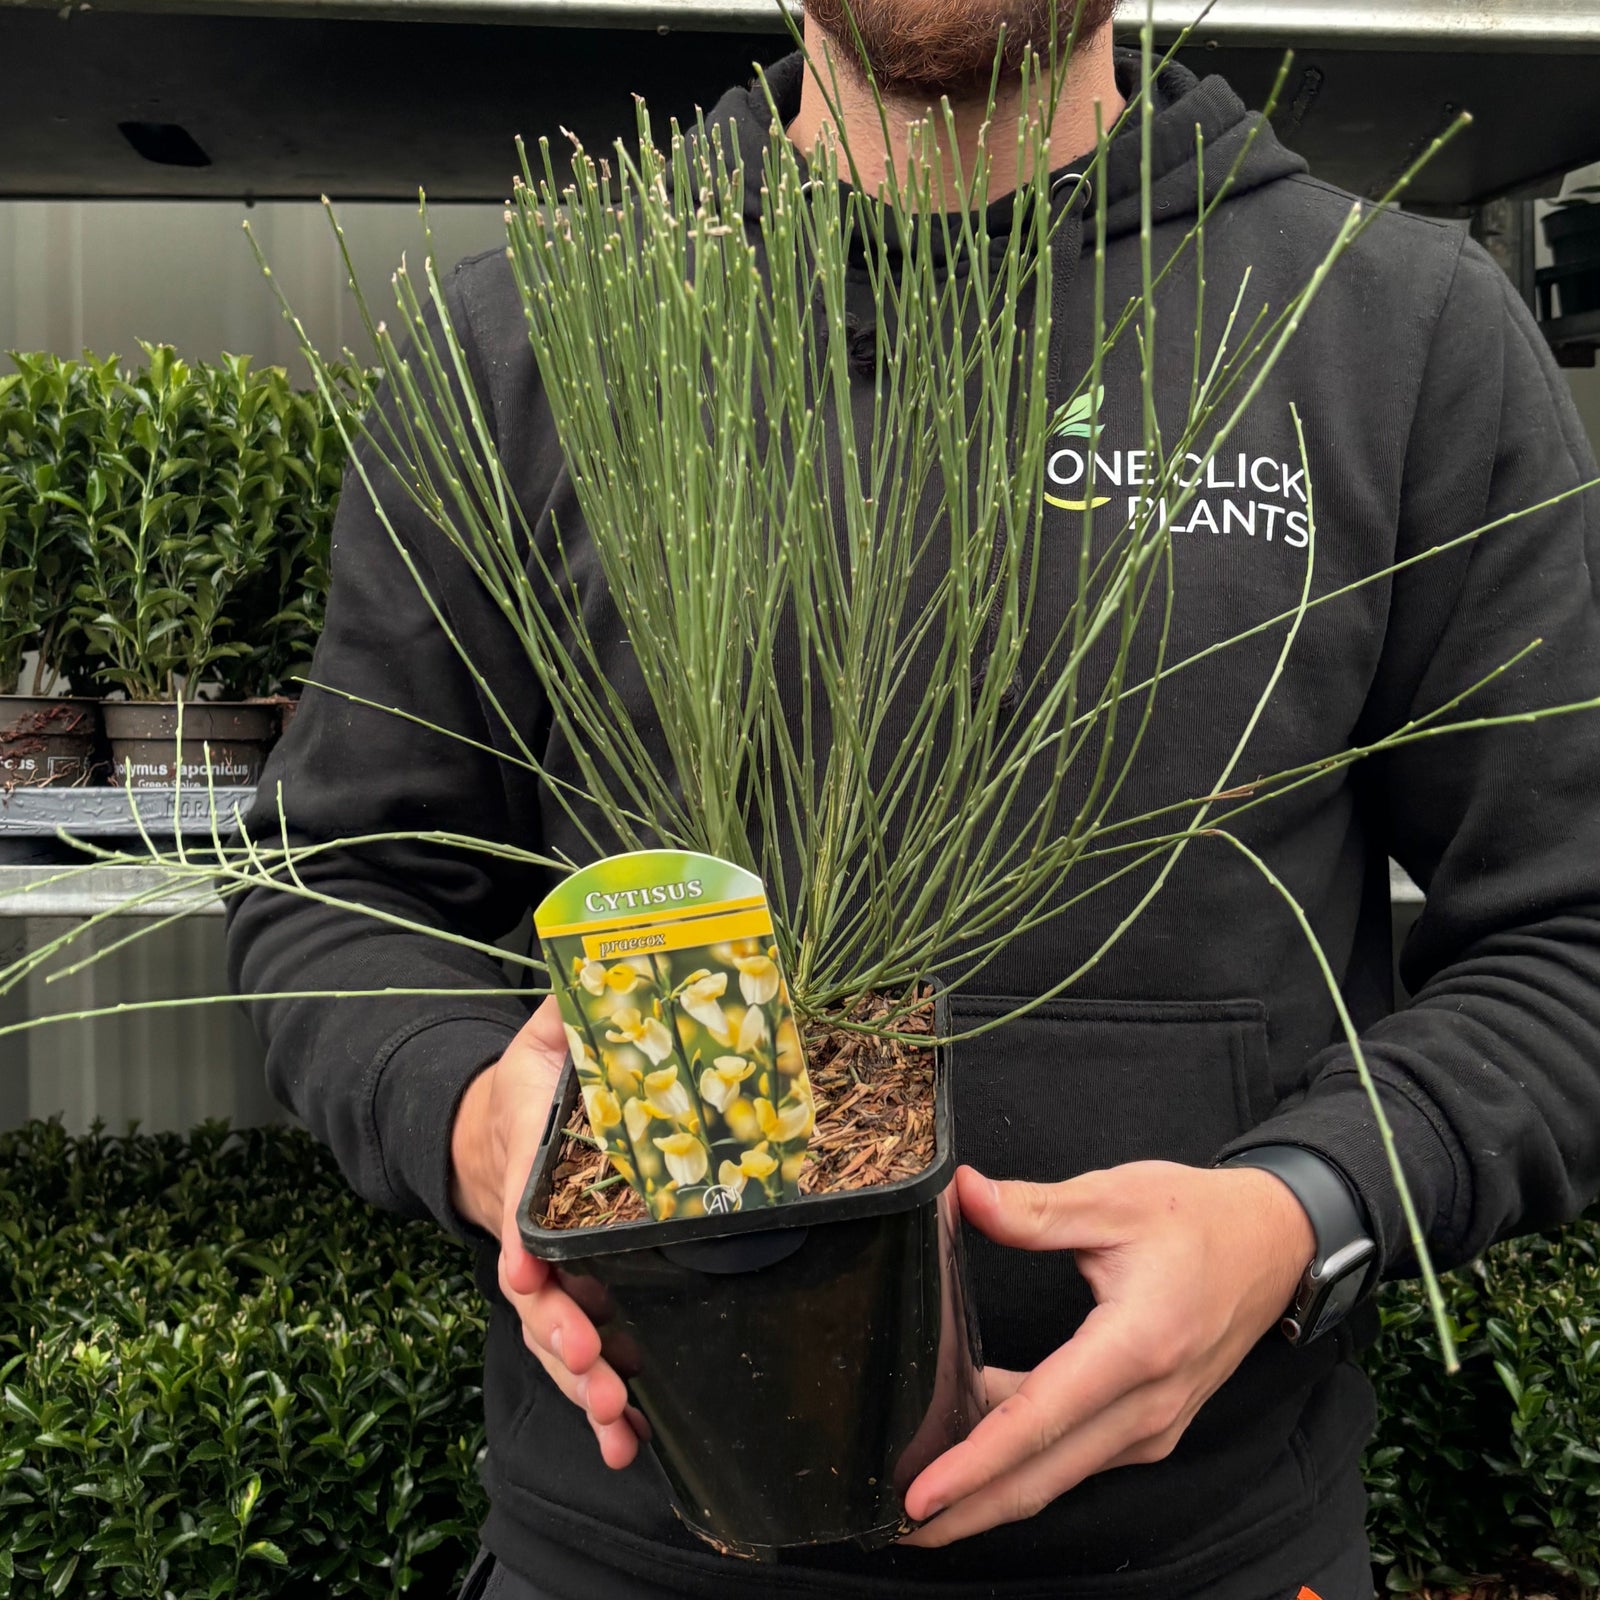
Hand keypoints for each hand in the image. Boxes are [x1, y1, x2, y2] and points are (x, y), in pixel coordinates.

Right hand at [450, 995, 645, 1467]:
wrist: (489, 1137)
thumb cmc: (525, 1092)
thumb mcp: (541, 1044)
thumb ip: (567, 1012)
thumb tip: (597, 962)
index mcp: (524, 1165)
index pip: (517, 1205)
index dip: (520, 1240)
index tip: (523, 1268)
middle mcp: (527, 1233)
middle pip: (534, 1291)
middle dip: (559, 1332)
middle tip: (589, 1360)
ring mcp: (546, 1277)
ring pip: (554, 1338)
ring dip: (579, 1381)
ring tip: (613, 1420)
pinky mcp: (571, 1303)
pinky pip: (580, 1356)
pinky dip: (599, 1405)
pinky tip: (631, 1444)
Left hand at [900, 1160, 1313, 1545]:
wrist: (1275, 1244)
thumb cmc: (1197, 1218)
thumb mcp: (1114, 1198)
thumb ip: (1034, 1208)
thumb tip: (963, 1195)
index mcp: (1135, 1347)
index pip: (1038, 1420)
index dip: (974, 1464)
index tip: (920, 1495)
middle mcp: (1147, 1405)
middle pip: (1043, 1476)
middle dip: (968, 1509)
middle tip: (898, 1523)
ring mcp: (1153, 1424)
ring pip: (1058, 1474)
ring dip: (992, 1490)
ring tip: (924, 1494)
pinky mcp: (1150, 1425)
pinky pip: (1078, 1456)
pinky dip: (1026, 1463)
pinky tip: (977, 1447)